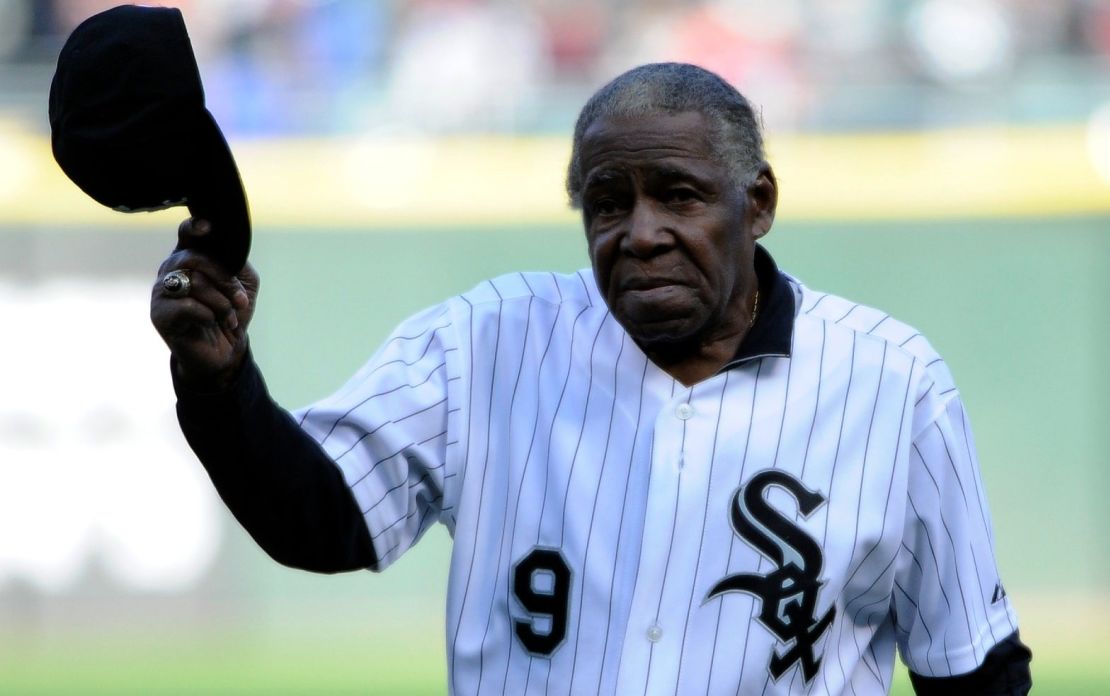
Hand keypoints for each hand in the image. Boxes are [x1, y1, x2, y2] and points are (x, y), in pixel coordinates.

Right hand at [150, 218, 259, 389]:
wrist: (225, 352)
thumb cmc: (231, 313)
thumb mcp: (243, 284)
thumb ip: (236, 262)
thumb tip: (229, 252)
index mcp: (189, 258)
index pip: (186, 235)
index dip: (194, 228)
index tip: (207, 227)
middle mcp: (171, 271)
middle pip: (195, 258)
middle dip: (225, 279)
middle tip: (239, 300)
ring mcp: (162, 292)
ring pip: (195, 283)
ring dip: (222, 302)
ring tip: (229, 317)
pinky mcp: (159, 315)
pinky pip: (188, 306)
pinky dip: (209, 315)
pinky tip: (212, 324)